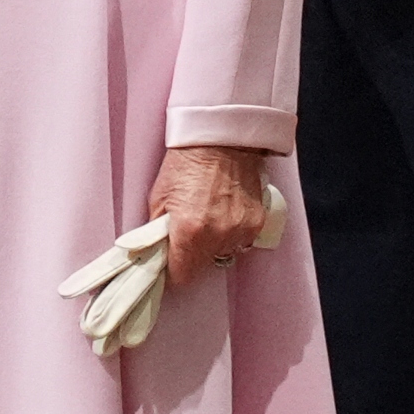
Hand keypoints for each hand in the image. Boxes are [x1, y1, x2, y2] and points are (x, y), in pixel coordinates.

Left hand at [147, 146, 270, 286]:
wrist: (221, 136)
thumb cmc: (187, 161)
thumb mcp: (159, 197)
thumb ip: (158, 231)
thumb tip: (156, 253)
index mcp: (189, 231)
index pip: (182, 277)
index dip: (173, 273)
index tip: (170, 264)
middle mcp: (218, 235)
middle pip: (203, 267)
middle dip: (192, 256)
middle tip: (187, 233)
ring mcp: (240, 229)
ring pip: (223, 254)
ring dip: (214, 244)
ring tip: (207, 216)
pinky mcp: (256, 222)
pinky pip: (241, 241)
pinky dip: (231, 232)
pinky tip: (224, 211)